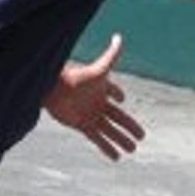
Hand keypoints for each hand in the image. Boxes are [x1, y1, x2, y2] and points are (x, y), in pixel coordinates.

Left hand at [44, 34, 145, 160]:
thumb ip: (111, 55)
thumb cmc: (75, 78)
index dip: (118, 94)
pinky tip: (116, 158)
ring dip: (120, 140)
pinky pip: (97, 139)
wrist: (53, 91)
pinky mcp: (82, 125)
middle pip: (117, 118)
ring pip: (109, 131)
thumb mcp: (98, 69)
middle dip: (129, 127)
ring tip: (132, 150)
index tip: (122, 99)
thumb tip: (119, 37)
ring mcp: (90, 115)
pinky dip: (106, 148)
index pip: (113, 92)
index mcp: (102, 89)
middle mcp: (97, 103)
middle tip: (142, 138)